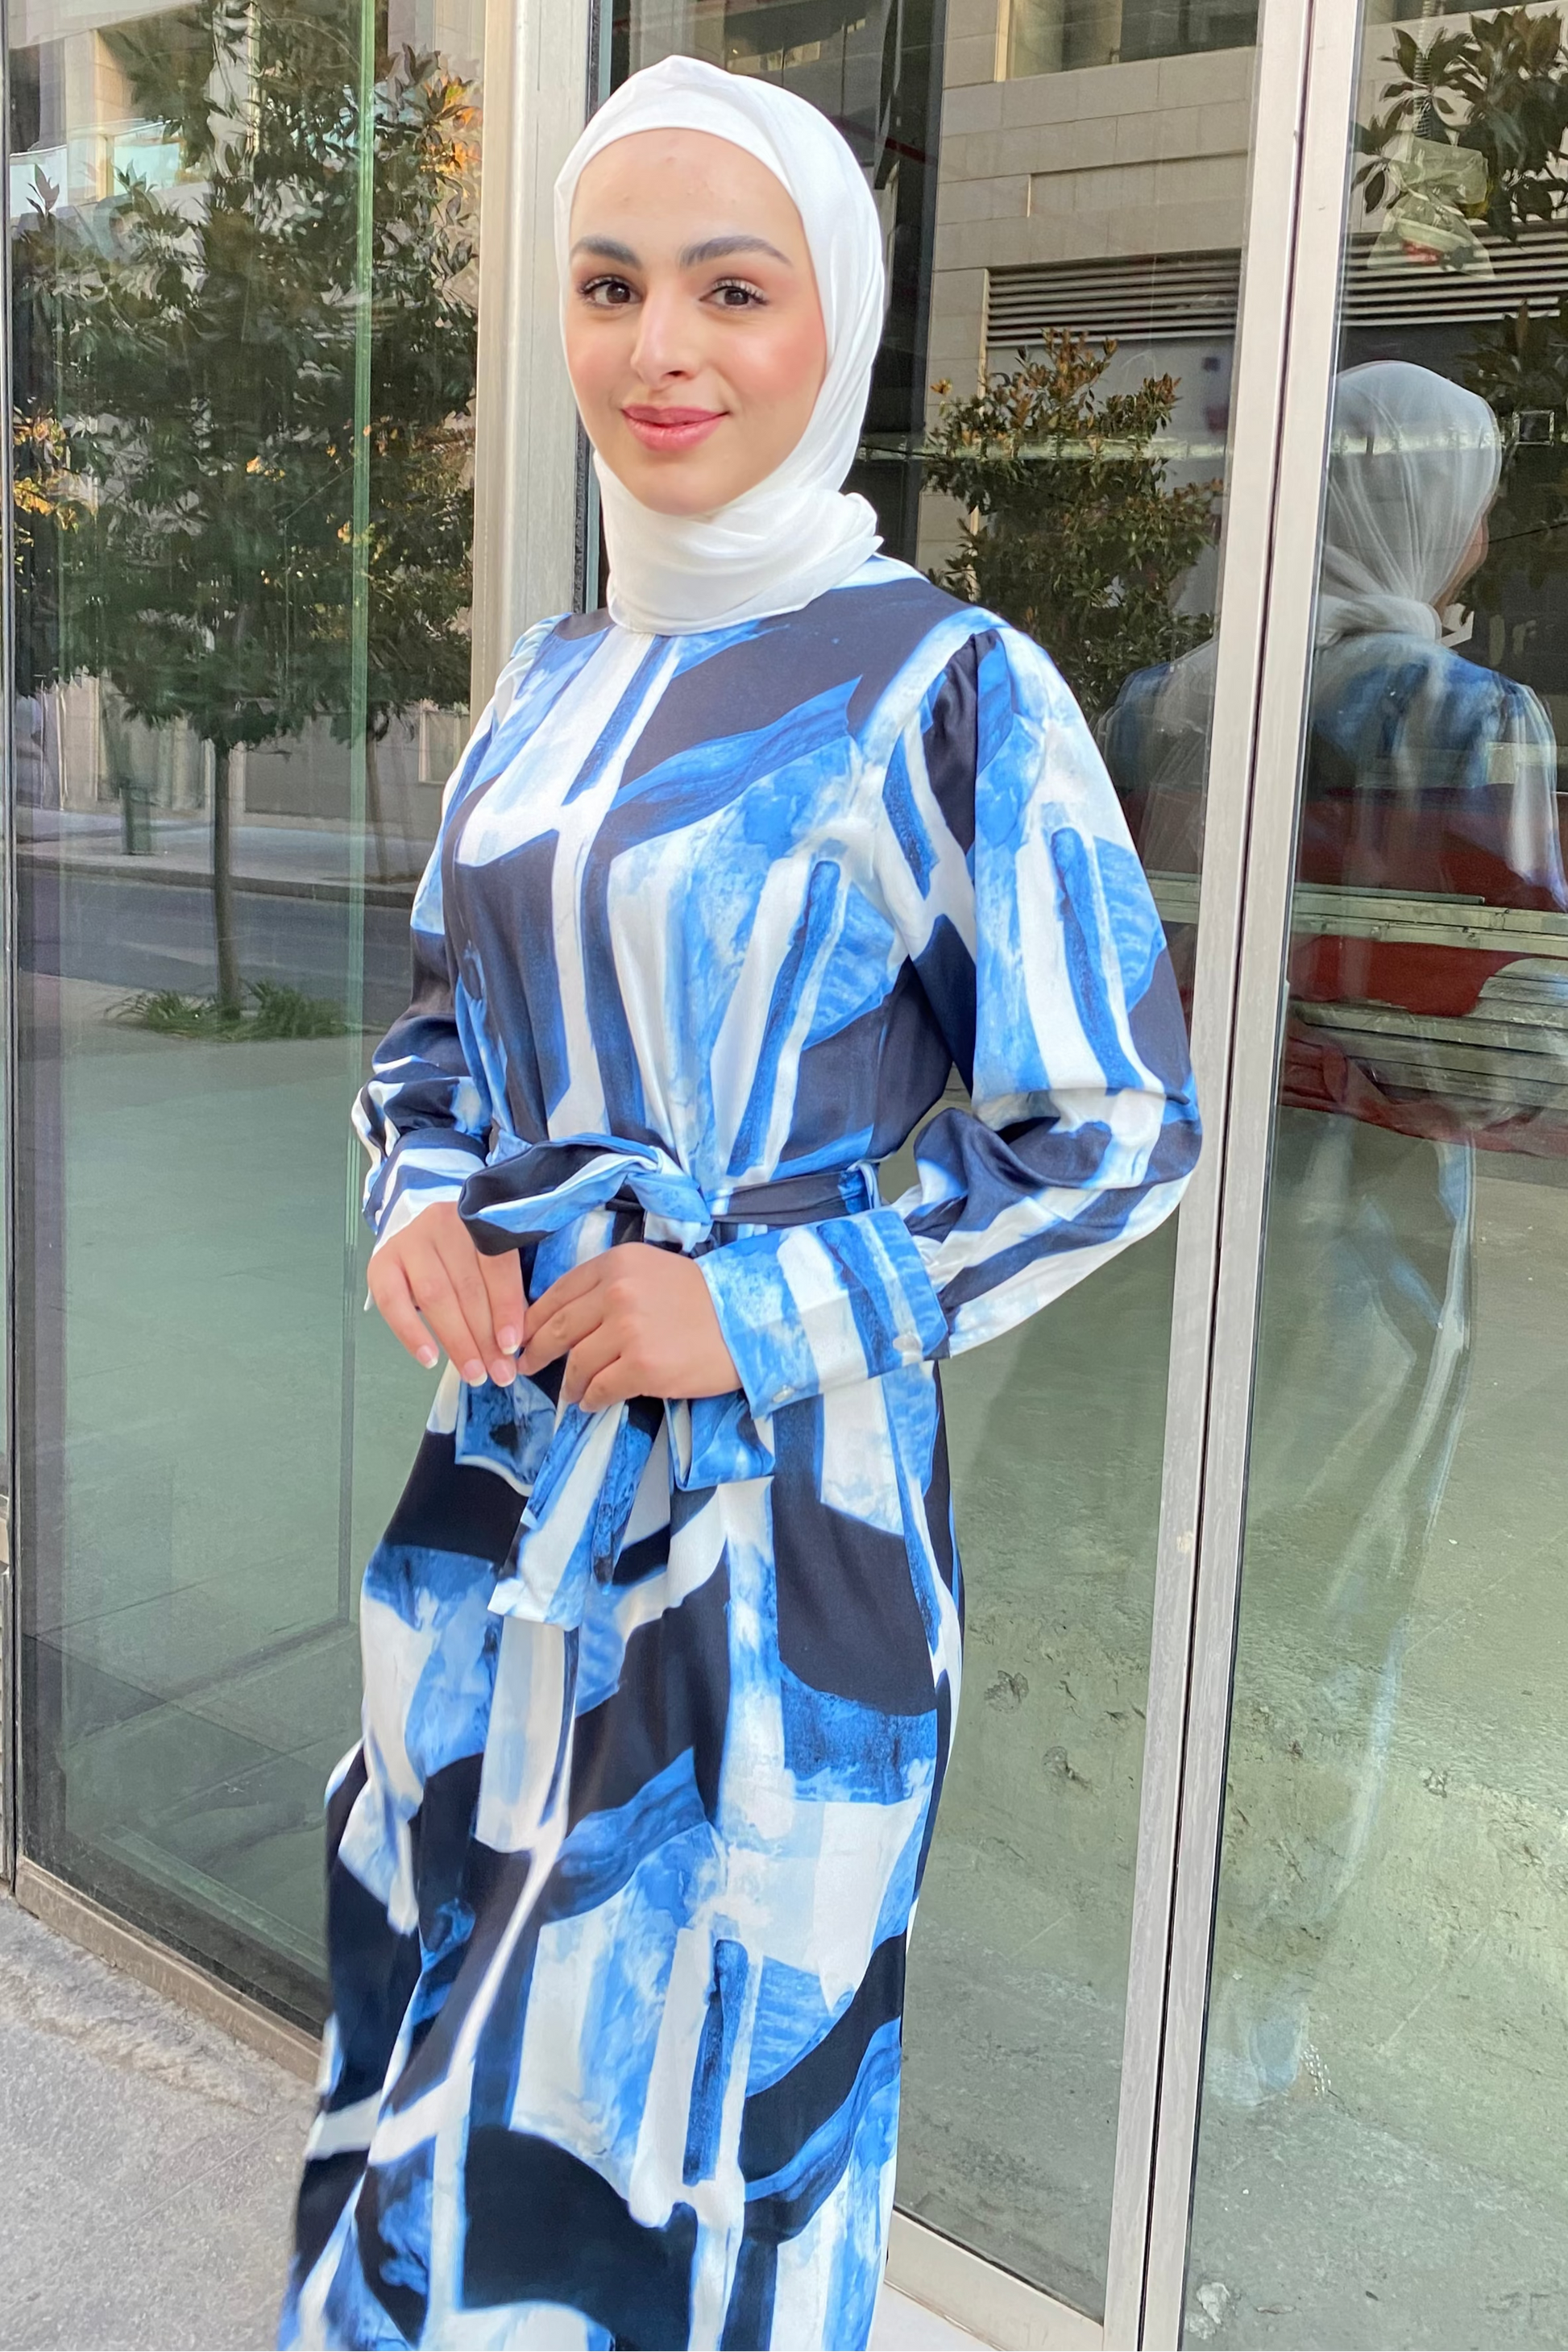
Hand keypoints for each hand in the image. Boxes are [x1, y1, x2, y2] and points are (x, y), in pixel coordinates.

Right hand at [368, 1201, 524, 1387]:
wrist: (425, 1235)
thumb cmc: (468, 1254)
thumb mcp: (492, 1261)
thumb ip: (506, 1291)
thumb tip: (516, 1344)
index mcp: (479, 1218)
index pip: (497, 1265)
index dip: (505, 1307)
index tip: (513, 1346)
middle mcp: (443, 1223)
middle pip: (467, 1286)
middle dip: (485, 1336)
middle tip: (499, 1373)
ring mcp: (410, 1241)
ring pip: (436, 1296)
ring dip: (457, 1341)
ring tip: (473, 1373)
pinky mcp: (382, 1262)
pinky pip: (394, 1303)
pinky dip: (412, 1333)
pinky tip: (430, 1359)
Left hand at [520, 1244, 739, 1411]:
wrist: (749, 1322)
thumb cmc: (703, 1299)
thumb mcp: (651, 1272)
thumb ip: (610, 1286)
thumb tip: (568, 1317)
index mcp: (617, 1264)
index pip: (558, 1292)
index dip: (535, 1319)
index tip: (525, 1336)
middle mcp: (617, 1292)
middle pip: (559, 1328)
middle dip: (537, 1351)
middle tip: (527, 1366)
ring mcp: (628, 1330)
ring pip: (577, 1363)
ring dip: (570, 1383)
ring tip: (572, 1392)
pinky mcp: (642, 1366)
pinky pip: (600, 1388)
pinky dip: (591, 1399)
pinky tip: (592, 1403)